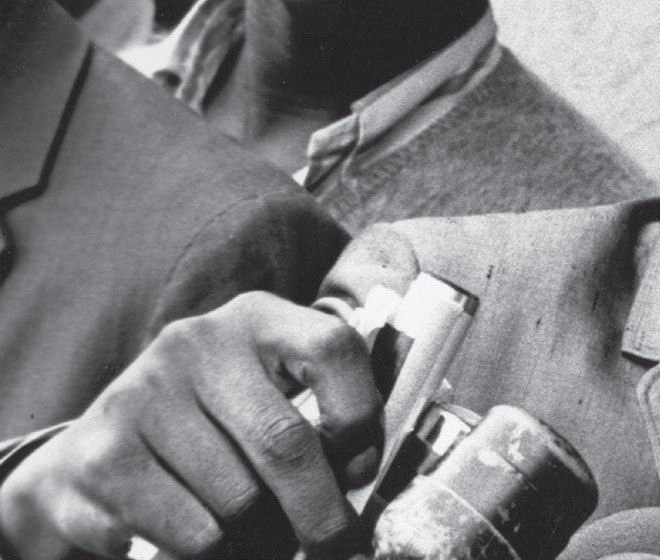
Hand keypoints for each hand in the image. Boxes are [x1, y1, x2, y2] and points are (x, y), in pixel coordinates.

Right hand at [0, 292, 381, 559]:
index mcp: (255, 319)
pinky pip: (193, 531)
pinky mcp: (102, 456)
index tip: (359, 470)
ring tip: (249, 527)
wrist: (100, 458)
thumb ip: (318, 419)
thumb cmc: (215, 432)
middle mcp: (197, 344)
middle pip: (285, 440)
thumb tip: (361, 482)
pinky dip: (213, 551)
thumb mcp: (267, 398)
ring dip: (258, 533)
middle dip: (321, 509)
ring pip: (239, 498)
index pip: (332, 348)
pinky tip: (200, 534)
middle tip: (335, 544)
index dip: (360, 416)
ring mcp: (143, 394)